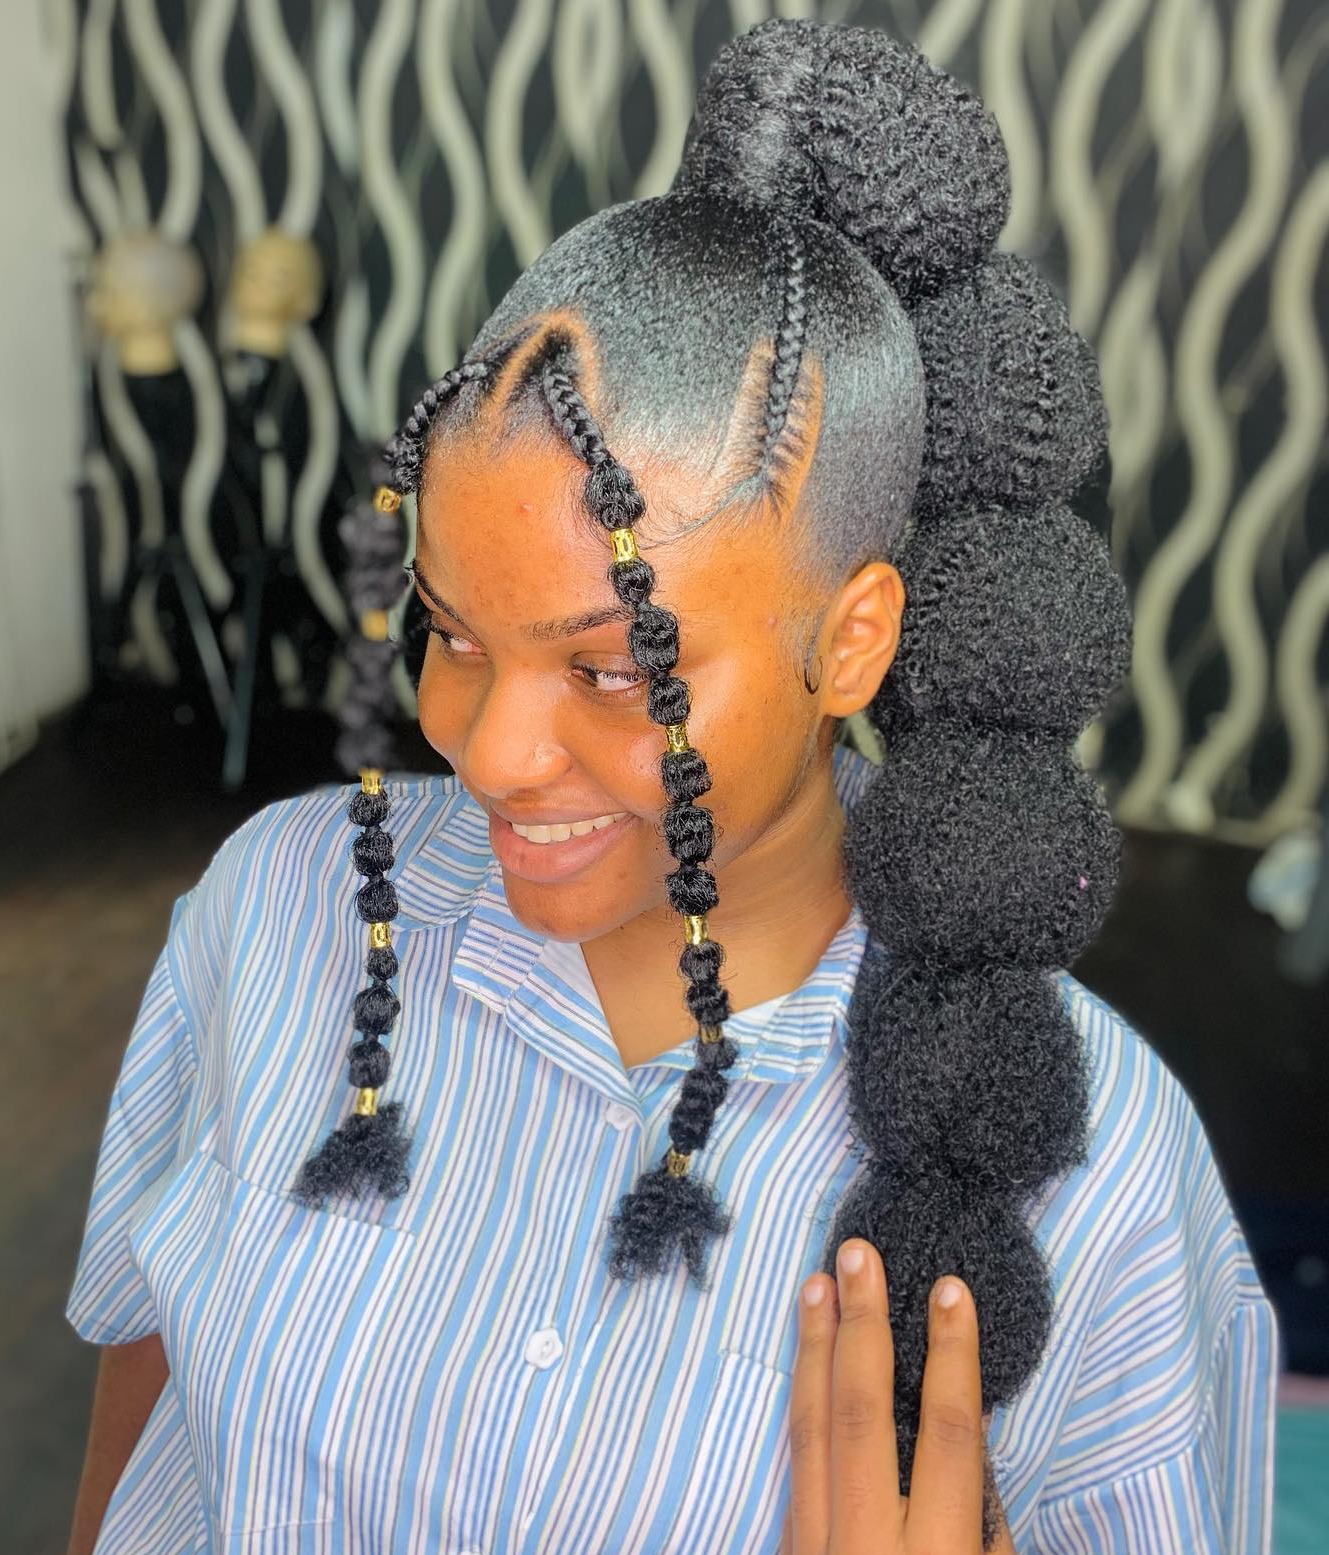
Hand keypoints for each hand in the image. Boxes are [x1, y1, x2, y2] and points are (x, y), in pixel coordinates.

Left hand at [778, 1238, 1014, 1554]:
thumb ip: (980, 1510)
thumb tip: (969, 1416)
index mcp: (936, 1554)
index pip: (946, 1435)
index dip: (952, 1356)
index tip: (950, 1289)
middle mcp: (867, 1543)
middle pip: (860, 1416)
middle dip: (861, 1326)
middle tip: (858, 1254)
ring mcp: (816, 1546)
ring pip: (810, 1430)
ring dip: (814, 1348)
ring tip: (819, 1283)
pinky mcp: (788, 1547)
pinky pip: (794, 1460)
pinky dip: (803, 1399)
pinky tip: (807, 1356)